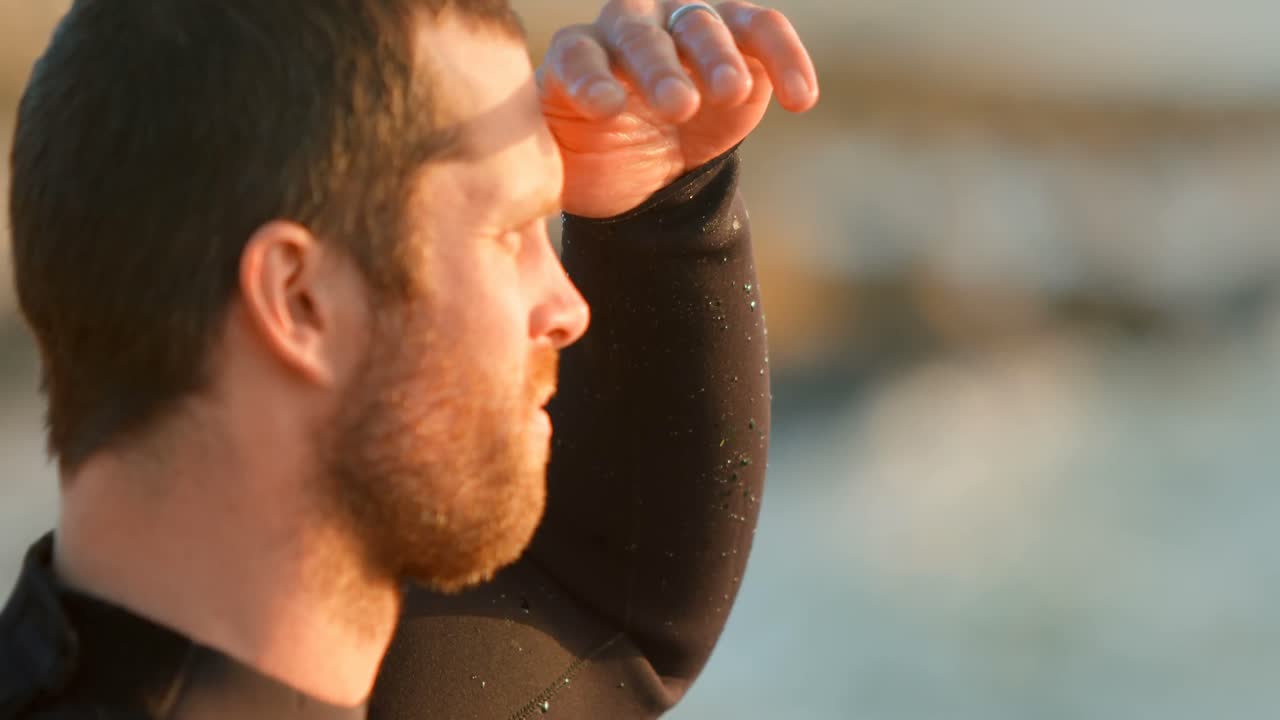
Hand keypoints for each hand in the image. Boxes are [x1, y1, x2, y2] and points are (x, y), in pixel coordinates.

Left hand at [539, 0, 818, 217]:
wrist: (646, 170)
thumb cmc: (592, 163)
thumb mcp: (554, 168)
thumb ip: (528, 163)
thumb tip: (496, 185)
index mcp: (576, 59)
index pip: (576, 56)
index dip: (589, 78)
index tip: (605, 109)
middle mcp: (627, 29)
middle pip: (639, 32)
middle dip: (658, 66)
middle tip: (675, 106)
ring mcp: (684, 28)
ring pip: (702, 23)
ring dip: (716, 57)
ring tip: (727, 96)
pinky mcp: (738, 40)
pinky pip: (763, 32)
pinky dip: (784, 58)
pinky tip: (800, 98)